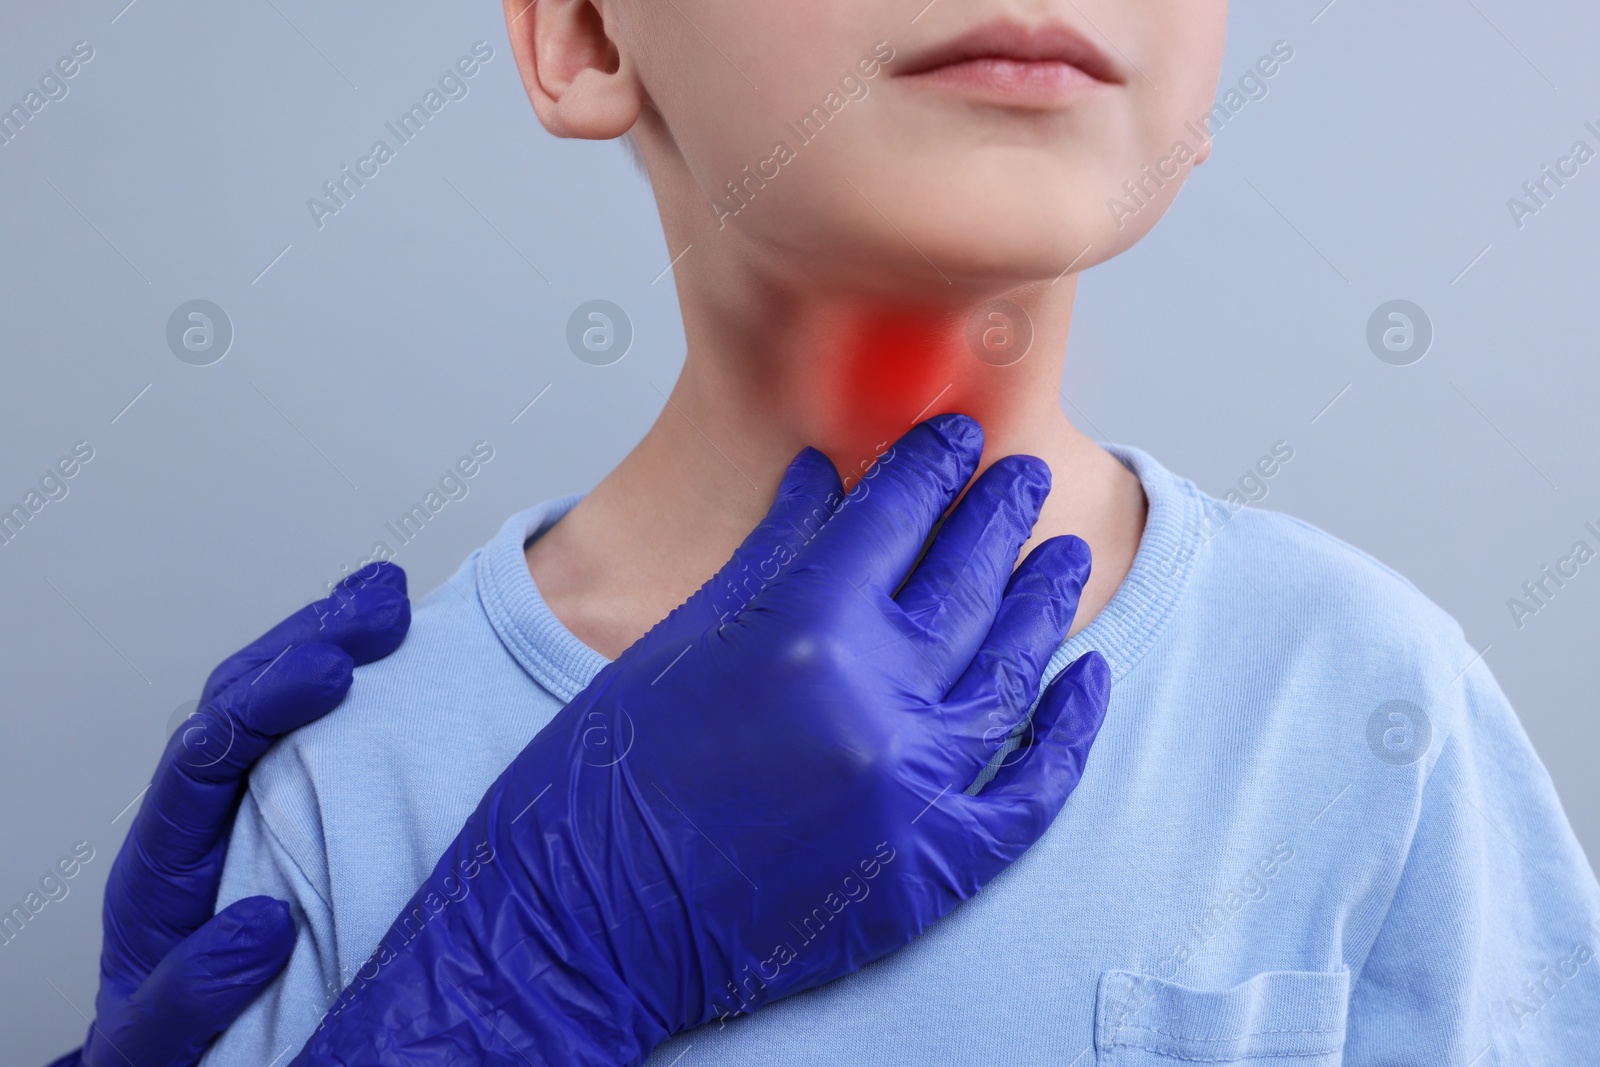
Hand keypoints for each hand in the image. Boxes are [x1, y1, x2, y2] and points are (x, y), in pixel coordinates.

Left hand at [52, 565, 410, 1066]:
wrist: (181, 1054)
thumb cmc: (167, 1046)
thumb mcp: (156, 1043)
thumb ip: (192, 992)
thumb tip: (260, 928)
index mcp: (163, 861)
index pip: (203, 758)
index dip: (263, 706)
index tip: (333, 674)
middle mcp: (199, 813)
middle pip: (236, 700)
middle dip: (306, 644)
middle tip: (379, 610)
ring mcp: (243, 802)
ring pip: (268, 695)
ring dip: (325, 637)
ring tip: (387, 597)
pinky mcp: (289, 805)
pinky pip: (308, 728)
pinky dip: (345, 673)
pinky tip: (386, 640)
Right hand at [296, 414, 1108, 1065]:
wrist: (579, 925)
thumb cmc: (601, 785)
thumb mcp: (680, 643)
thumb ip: (772, 555)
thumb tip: (827, 481)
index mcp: (800, 628)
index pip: (891, 515)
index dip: (929, 465)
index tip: (953, 437)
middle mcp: (870, 700)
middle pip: (965, 581)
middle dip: (999, 517)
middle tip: (1022, 478)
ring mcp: (910, 790)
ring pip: (1010, 673)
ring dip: (1042, 605)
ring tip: (1063, 558)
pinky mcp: (928, 871)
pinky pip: (1029, 794)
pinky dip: (1067, 736)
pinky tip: (1088, 683)